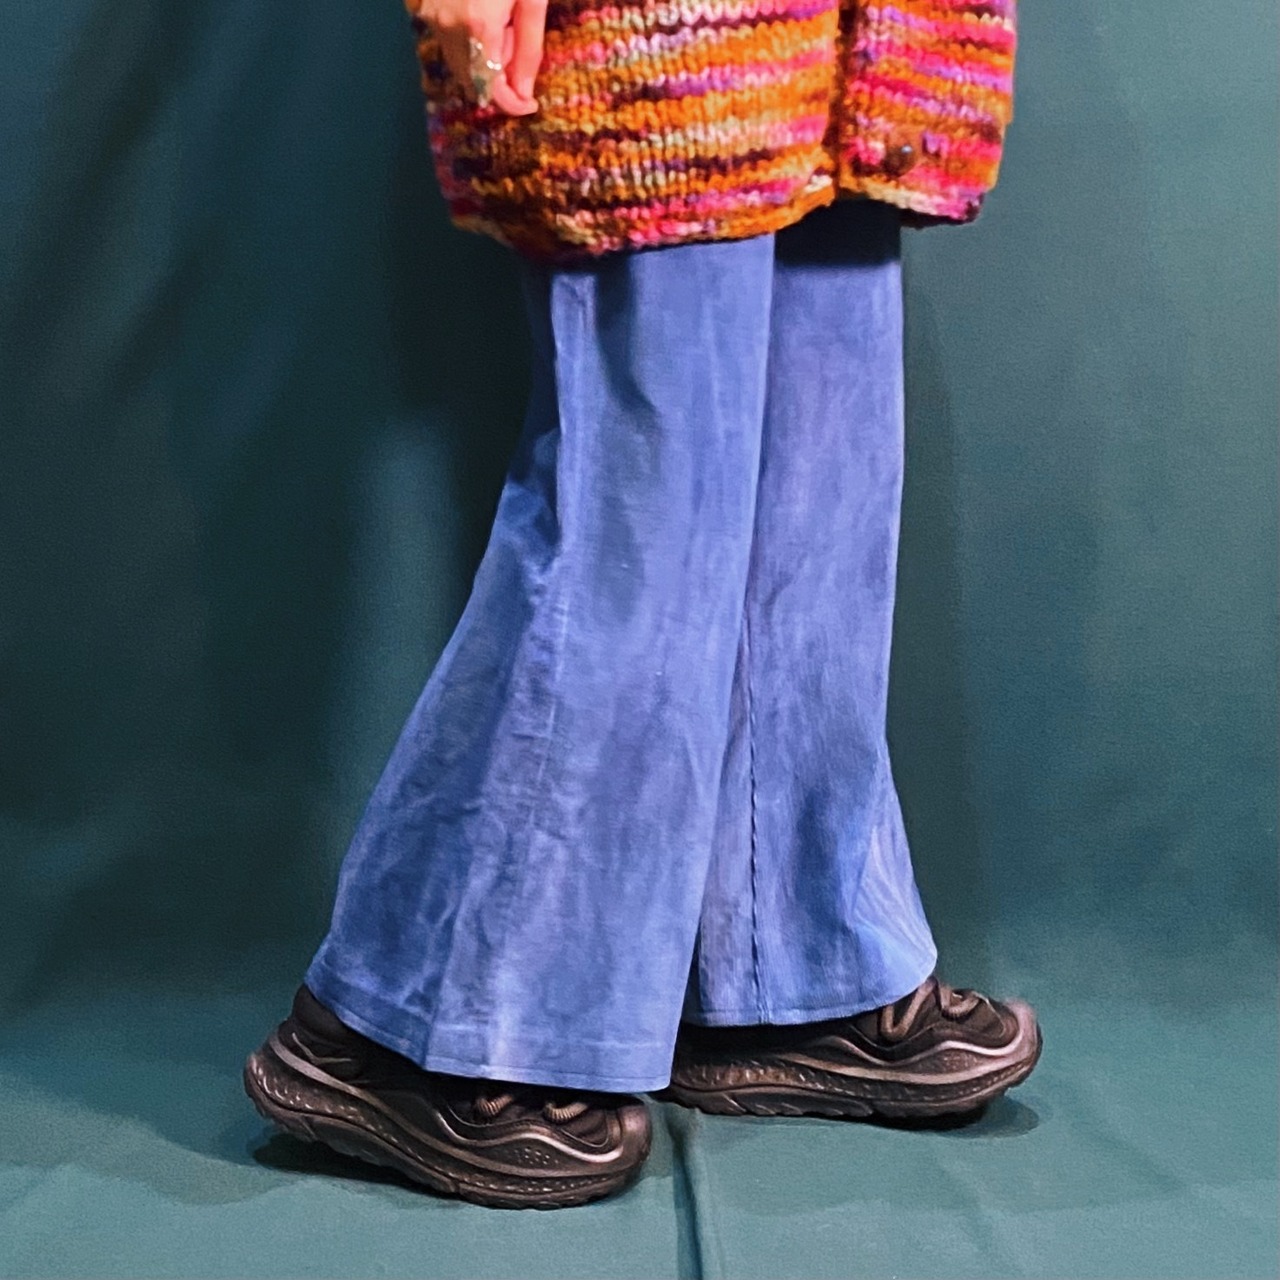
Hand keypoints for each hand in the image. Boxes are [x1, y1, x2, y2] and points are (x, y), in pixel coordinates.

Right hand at [415, 0, 545, 114]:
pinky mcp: (427, 11)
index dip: (513, 104)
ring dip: (485, 62)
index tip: (530, 104)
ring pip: (462, 67)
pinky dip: (471, 47)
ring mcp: (434, 19)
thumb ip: (528, 49)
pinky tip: (485, 19)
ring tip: (501, 26)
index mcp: (479, 27)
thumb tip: (523, 94)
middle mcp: (450, 29)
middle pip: (476, 82)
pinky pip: (451, 47)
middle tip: (517, 47)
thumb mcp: (531, 1)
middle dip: (500, 78)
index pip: (492, 90)